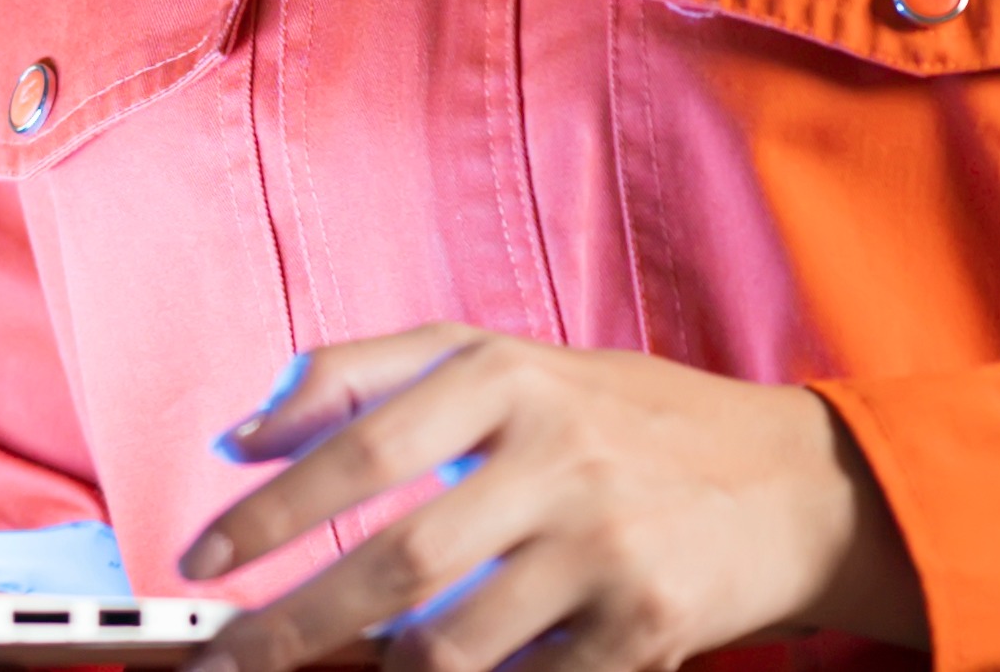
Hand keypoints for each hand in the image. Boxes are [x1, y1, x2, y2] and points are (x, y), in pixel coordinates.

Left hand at [174, 326, 922, 671]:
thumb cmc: (628, 417)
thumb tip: (246, 427)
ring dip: (387, 670)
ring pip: (457, 643)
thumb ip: (370, 372)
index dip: (272, 508)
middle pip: (396, 561)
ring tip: (351, 669)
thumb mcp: (509, 359)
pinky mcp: (649, 624)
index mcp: (508, 377)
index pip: (361, 446)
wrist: (797, 482)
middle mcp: (557, 456)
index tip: (203, 554)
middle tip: (228, 657)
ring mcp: (606, 546)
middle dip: (295, 624)